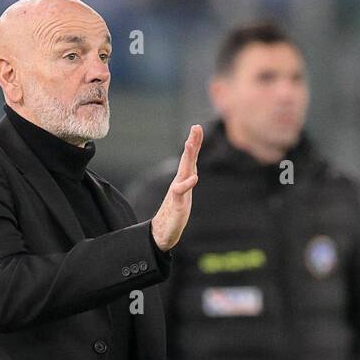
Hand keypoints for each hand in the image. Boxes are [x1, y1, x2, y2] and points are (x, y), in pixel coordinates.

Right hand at [151, 124, 202, 251]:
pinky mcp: (176, 204)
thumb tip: (192, 172)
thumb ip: (187, 183)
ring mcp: (178, 192)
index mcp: (184, 180)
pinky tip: (194, 178)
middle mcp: (180, 182)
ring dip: (187, 157)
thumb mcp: (184, 195)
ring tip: (190, 143)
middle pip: (187, 159)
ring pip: (183, 171)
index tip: (197, 127)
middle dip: (192, 143)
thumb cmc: (174, 213)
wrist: (163, 232)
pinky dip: (186, 184)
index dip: (194, 143)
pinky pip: (180, 192)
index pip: (190, 158)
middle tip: (195, 127)